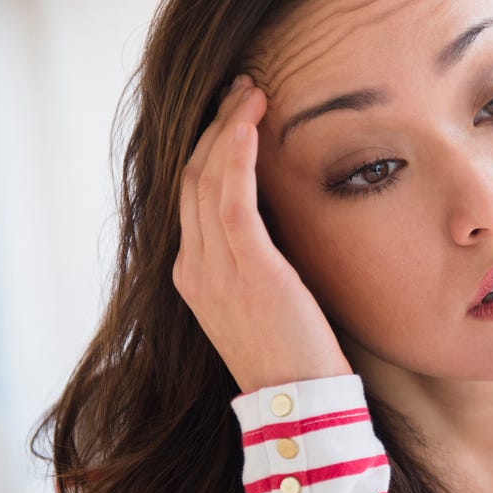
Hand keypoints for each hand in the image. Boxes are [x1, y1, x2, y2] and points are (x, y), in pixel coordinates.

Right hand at [173, 74, 351, 392]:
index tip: (236, 113)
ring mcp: (213, 269)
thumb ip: (258, 260)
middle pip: (193, 176)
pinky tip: (249, 122)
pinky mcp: (246, 269)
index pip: (193, 194)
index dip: (211, 147)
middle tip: (243, 87)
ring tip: (252, 90)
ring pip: (206, 177)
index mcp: (195, 274)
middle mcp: (194, 267)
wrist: (300, 404)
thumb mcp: (266, 300)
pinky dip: (236, 154)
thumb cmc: (295, 354)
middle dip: (215, 125)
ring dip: (228, 126)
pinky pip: (230, 198)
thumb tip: (278, 223)